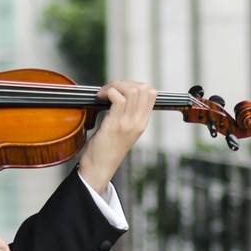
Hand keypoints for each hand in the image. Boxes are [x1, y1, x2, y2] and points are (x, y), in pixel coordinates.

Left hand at [78, 79, 157, 196]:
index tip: (120, 89)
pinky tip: (99, 97)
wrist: (99, 168)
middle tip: (110, 89)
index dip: (135, 84)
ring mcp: (127, 124)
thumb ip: (125, 114)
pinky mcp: (115, 125)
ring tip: (104, 92)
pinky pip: (117, 98)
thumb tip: (118, 94)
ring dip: (115, 85)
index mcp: (142, 123)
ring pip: (132, 90)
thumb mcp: (122, 130)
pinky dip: (107, 91)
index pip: (151, 93)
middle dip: (124, 82)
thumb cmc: (106, 149)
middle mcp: (138, 122)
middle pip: (143, 88)